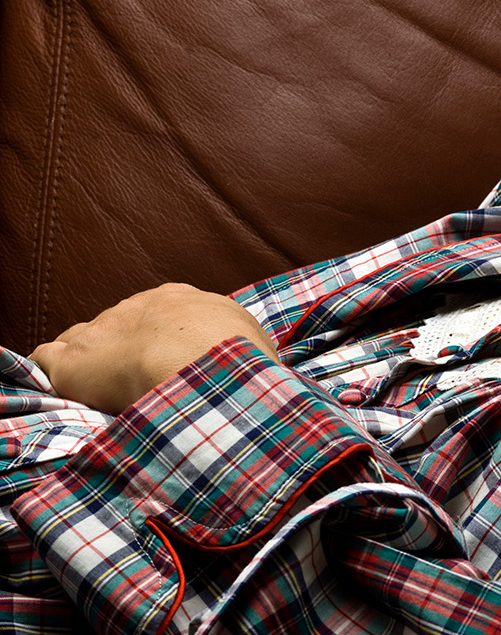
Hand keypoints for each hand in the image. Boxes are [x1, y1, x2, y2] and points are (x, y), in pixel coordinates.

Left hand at [29, 283, 278, 414]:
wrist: (200, 363)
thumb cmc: (236, 359)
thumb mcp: (253, 342)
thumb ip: (242, 350)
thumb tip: (259, 368)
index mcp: (181, 300)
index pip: (162, 316)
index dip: (164, 341)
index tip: (170, 365)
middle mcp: (138, 305)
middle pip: (122, 326)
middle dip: (127, 351)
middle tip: (142, 385)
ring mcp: (102, 329)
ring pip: (84, 341)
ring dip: (90, 363)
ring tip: (102, 394)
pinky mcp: (70, 359)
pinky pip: (47, 359)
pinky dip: (52, 375)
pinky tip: (62, 391)